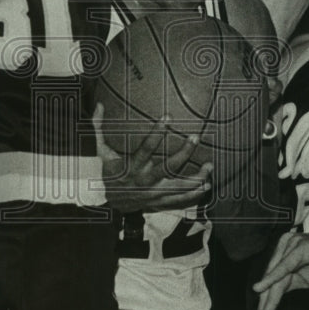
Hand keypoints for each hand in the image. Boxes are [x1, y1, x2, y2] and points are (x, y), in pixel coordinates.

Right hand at [93, 104, 211, 212]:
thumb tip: (99, 104)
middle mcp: (144, 180)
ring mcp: (154, 193)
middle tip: (195, 137)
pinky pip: (180, 200)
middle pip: (167, 167)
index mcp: (131, 166)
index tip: (167, 117)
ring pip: (178, 187)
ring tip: (209, 166)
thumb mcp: (99, 152)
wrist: (109, 204)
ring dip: (196, 178)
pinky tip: (207, 186)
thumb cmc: (107, 173)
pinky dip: (194, 194)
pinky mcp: (160, 202)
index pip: (145, 148)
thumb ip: (98, 128)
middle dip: (184, 153)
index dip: (156, 133)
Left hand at [252, 226, 308, 309]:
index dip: (267, 300)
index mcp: (288, 253)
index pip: (274, 279)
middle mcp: (287, 246)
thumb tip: (275, 294)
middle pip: (272, 278)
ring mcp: (294, 245)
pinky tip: (262, 288)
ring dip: (269, 297)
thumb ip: (293, 283)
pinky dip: (273, 278)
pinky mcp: (303, 248)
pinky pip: (286, 265)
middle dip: (265, 302)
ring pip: (277, 275)